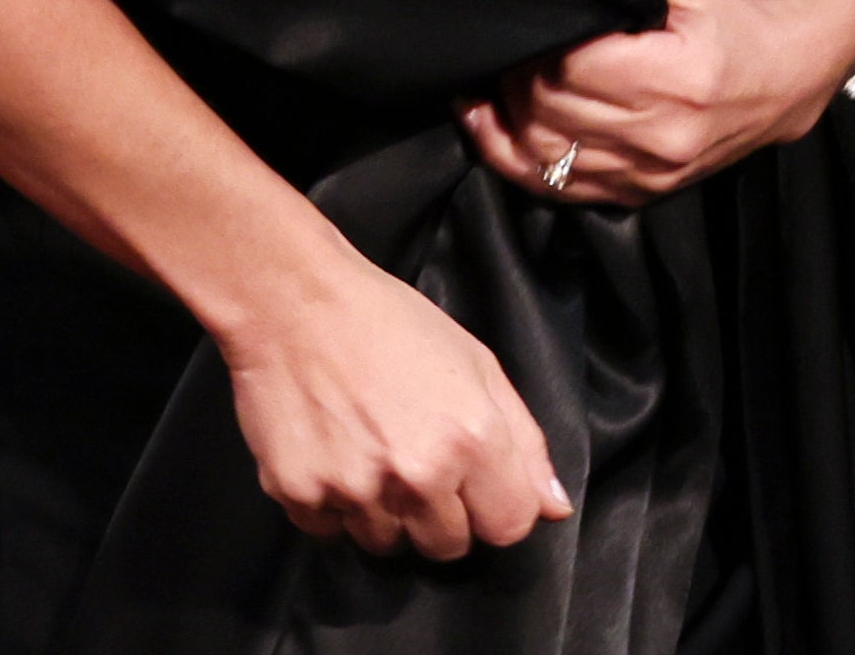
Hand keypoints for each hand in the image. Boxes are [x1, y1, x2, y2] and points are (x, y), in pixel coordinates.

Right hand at [218, 246, 569, 558]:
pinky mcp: (300, 497)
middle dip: (442, 515)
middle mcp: (417, 475)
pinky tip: (336, 456)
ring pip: (387, 545)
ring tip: (374, 454)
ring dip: (387, 514)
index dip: (498, 507)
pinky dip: (336, 507)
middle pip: (448, 546)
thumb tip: (554, 509)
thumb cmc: (395, 327)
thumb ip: (525, 445)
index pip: (508, 527)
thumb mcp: (480, 368)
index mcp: (472, 439)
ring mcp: (355, 491)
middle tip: (420, 463)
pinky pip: (331, 533)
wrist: (299, 307)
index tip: (479, 486)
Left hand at [458, 0, 854, 206]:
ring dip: (509, 116)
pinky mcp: (638, 193)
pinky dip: (515, 158)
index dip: (542, 46)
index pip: (572, 69)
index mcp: (677, 77)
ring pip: (544, 153)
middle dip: (520, 77)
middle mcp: (662, 134)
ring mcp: (649, 172)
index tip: (538, 27)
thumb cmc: (733, 25)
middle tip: (518, 49)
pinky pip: (556, 188)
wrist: (785, 79)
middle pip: (551, 110)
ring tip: (500, 84)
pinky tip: (494, 127)